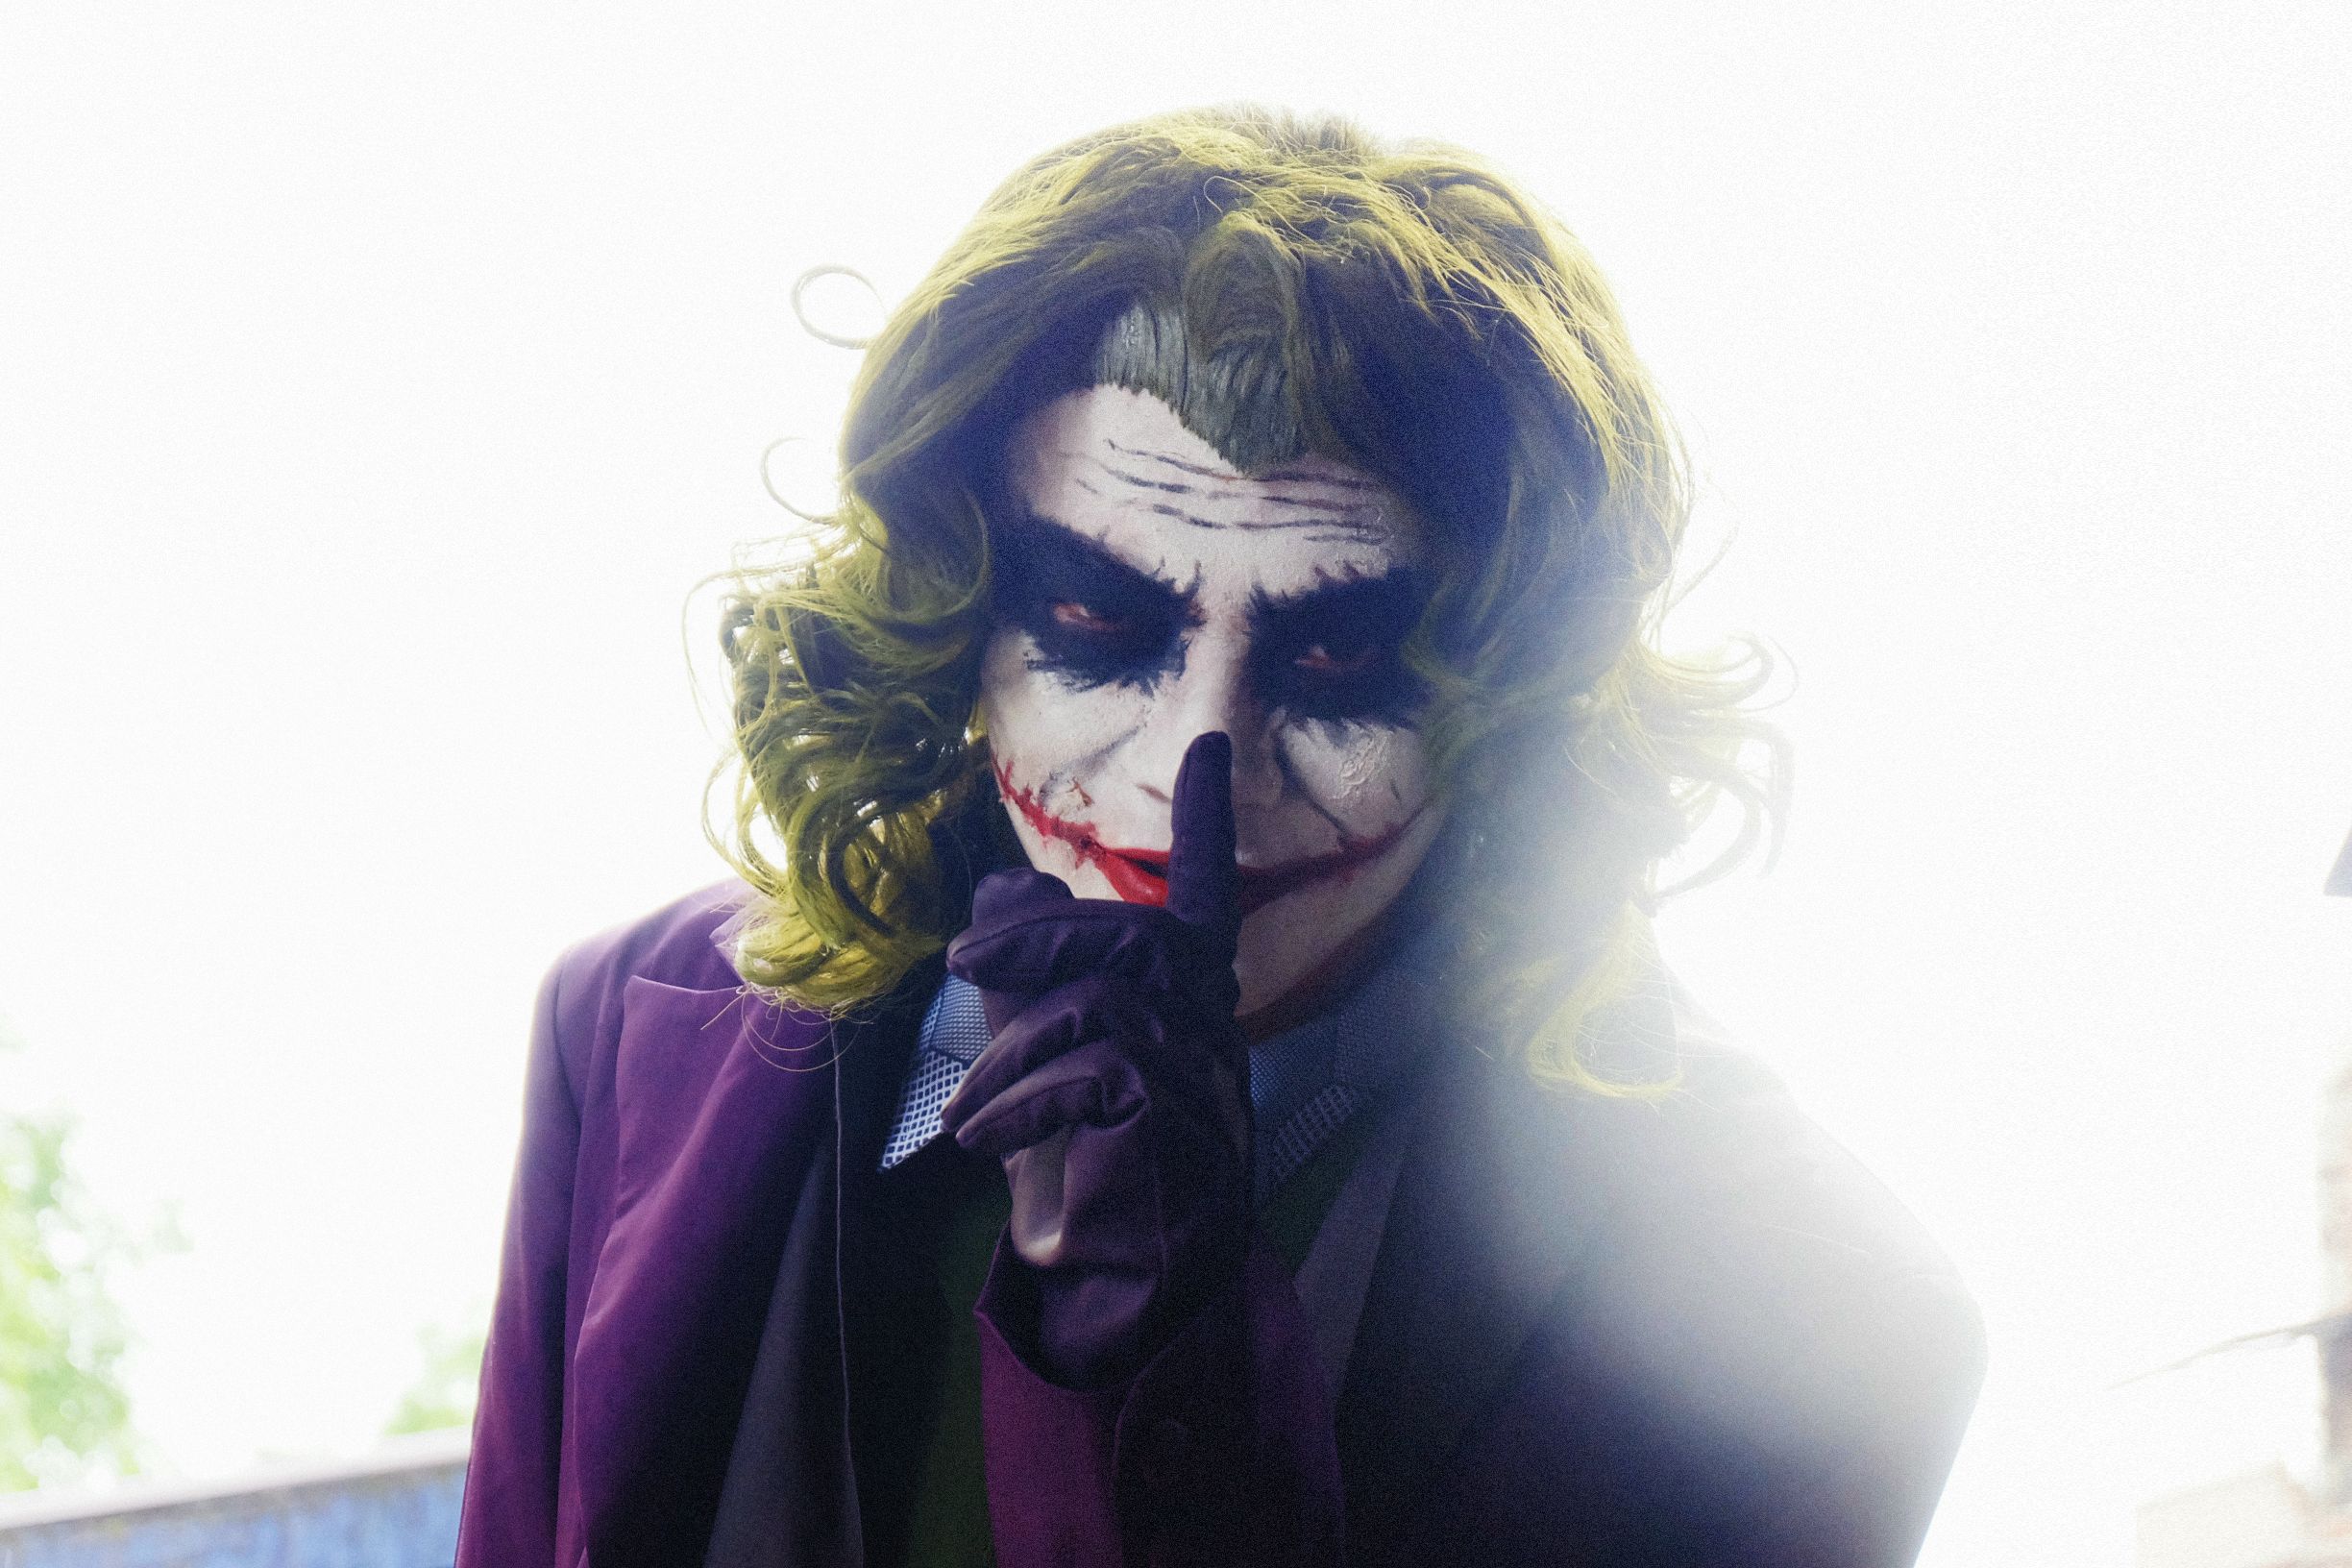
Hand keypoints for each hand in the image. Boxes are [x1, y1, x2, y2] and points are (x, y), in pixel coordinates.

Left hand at [942, 731, 1249, 1384]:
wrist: (1118, 1298)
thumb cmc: (1087, 1172)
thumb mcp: (1045, 1062)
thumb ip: (1032, 980)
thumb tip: (1006, 890)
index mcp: (1187, 1005)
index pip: (1208, 896)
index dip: (1210, 822)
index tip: (1218, 743)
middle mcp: (1214, 1032)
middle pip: (1140, 937)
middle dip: (1041, 941)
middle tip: (963, 965)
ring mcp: (1210, 1081)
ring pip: (1108, 1004)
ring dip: (1015, 1055)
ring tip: (971, 1119)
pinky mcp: (1186, 1129)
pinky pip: (1099, 1069)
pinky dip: (1026, 1099)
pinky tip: (986, 1139)